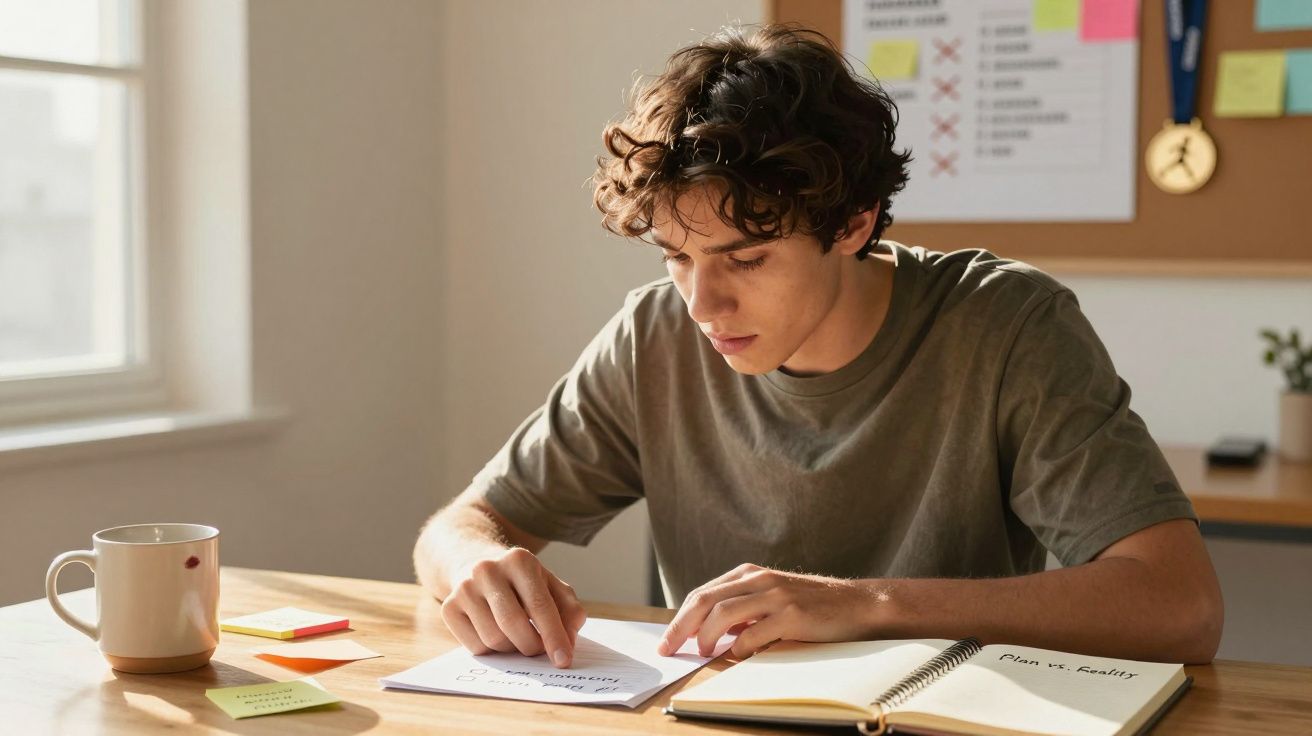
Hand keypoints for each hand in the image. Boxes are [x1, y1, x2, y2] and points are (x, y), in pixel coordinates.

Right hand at [441, 547, 586, 667]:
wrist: (478, 565)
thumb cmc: (522, 582)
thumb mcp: (550, 585)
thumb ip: (568, 610)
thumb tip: (568, 640)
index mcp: (519, 560)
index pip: (540, 605)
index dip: (554, 636)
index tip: (563, 660)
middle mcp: (487, 569)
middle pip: (513, 625)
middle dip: (532, 646)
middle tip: (539, 650)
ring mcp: (464, 588)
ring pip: (493, 639)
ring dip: (512, 648)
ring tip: (517, 637)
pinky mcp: (448, 607)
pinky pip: (476, 647)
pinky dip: (493, 651)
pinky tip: (497, 634)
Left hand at [657, 563, 878, 658]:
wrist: (856, 604)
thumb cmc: (811, 606)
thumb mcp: (771, 598)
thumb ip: (742, 610)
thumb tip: (707, 631)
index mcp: (750, 573)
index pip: (702, 594)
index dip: (680, 618)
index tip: (667, 641)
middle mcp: (759, 579)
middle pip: (705, 601)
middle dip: (681, 627)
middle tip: (669, 649)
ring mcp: (776, 595)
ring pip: (723, 613)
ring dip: (706, 637)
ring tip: (702, 652)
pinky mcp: (792, 614)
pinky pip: (753, 634)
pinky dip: (739, 648)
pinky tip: (737, 655)